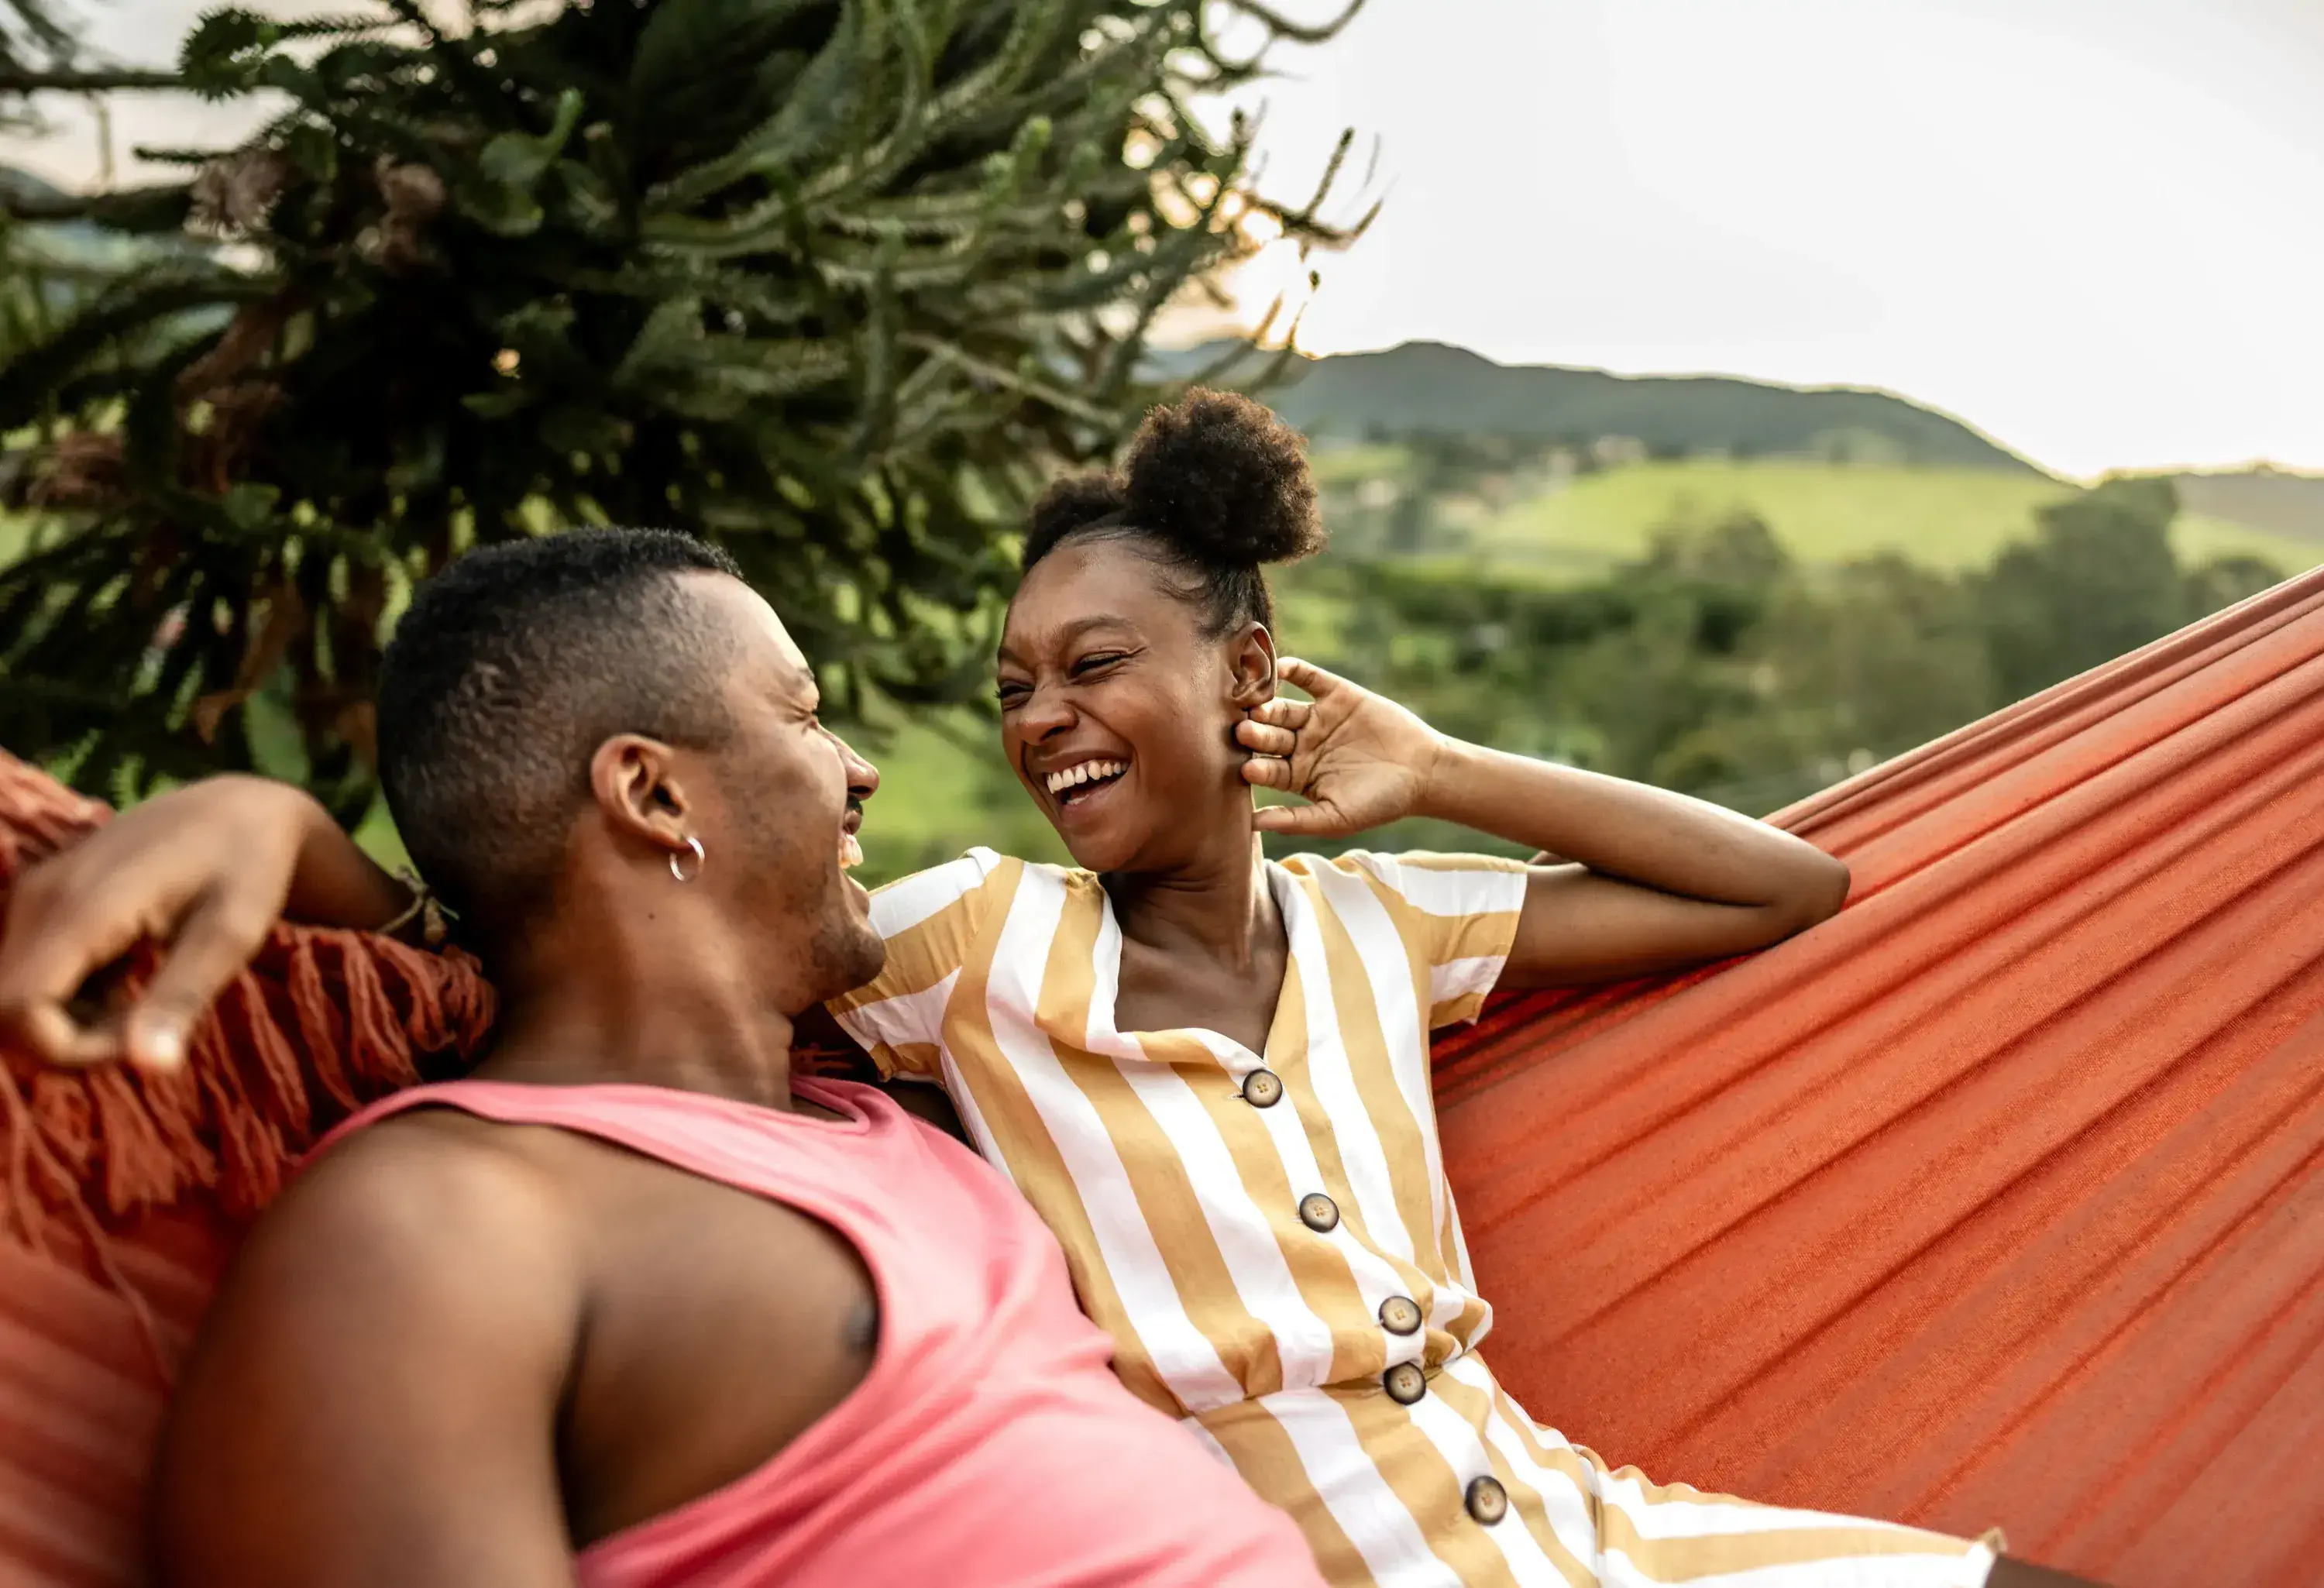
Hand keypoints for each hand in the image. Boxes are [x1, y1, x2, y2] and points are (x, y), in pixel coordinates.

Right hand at [0, 776, 321, 1070]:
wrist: (237, 808)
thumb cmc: (246, 867)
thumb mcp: (232, 934)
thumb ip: (183, 998)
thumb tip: (150, 1069)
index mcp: (82, 908)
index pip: (17, 1010)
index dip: (70, 1051)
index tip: (141, 1038)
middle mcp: (39, 901)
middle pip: (6, 1012)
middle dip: (68, 1045)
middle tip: (145, 1028)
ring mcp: (34, 900)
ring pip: (14, 998)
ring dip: (71, 1025)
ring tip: (143, 1005)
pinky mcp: (40, 904)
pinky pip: (29, 976)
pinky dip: (70, 1001)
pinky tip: (124, 985)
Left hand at [1236, 657, 1448, 838]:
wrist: (1423, 772)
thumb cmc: (1380, 803)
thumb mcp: (1336, 818)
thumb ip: (1295, 821)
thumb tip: (1252, 825)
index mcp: (1296, 775)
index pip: (1268, 770)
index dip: (1258, 768)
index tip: (1247, 768)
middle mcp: (1300, 744)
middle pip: (1270, 737)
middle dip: (1257, 735)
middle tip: (1244, 732)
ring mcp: (1316, 718)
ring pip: (1284, 709)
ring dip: (1269, 706)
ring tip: (1259, 707)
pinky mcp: (1335, 693)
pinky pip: (1308, 677)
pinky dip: (1294, 670)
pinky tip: (1281, 667)